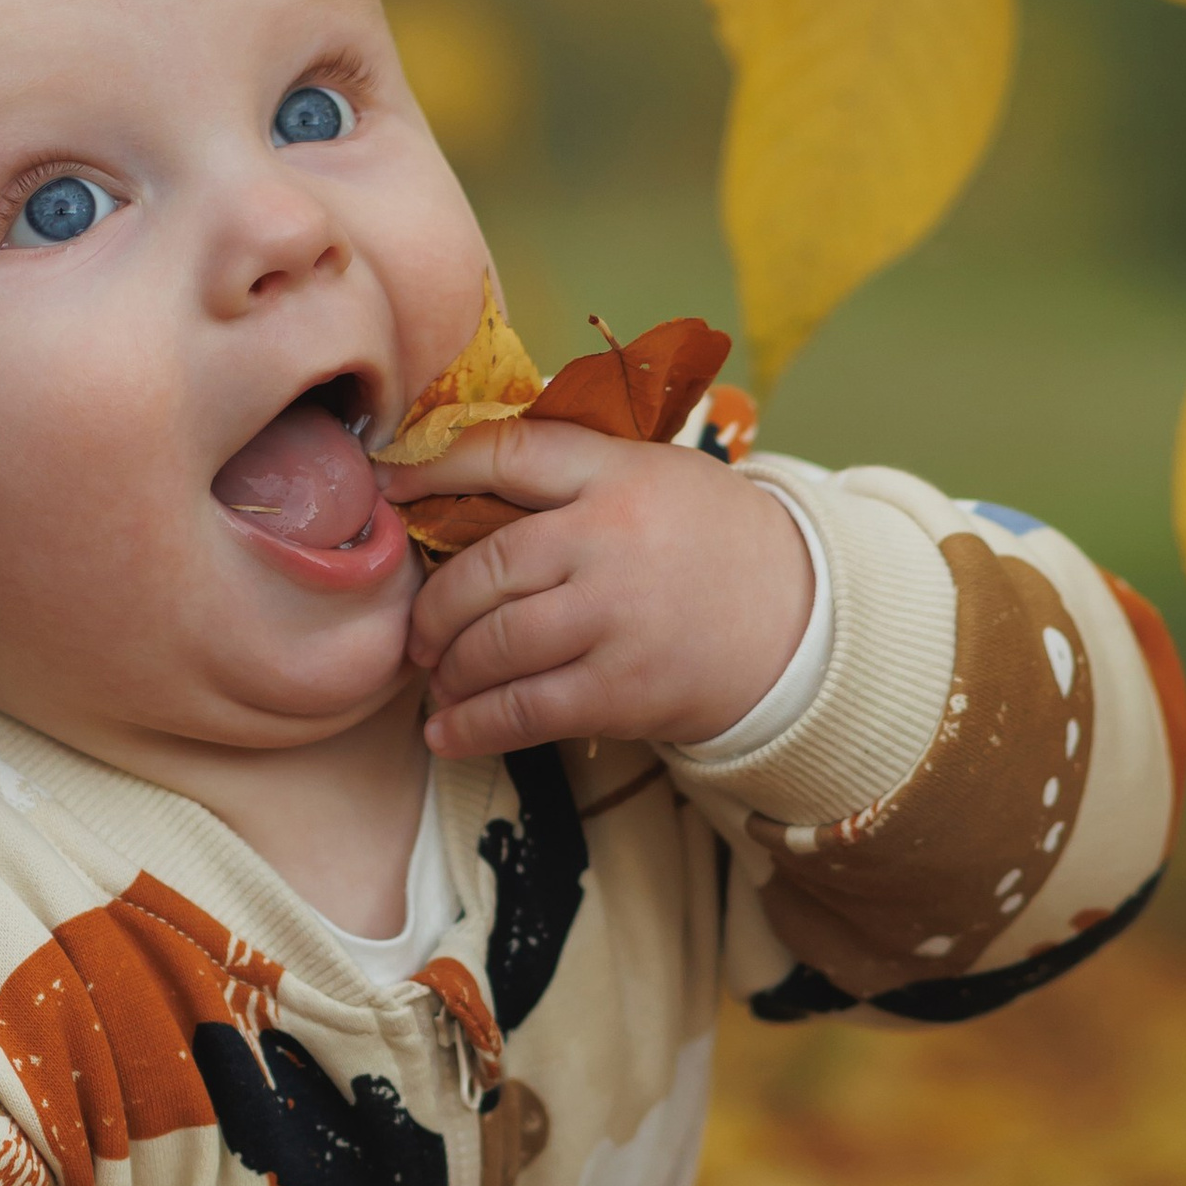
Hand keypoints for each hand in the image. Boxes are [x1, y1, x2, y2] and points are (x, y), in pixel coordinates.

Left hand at [387, 422, 814, 760]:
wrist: (801, 621)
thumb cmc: (706, 542)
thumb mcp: (651, 475)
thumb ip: (568, 470)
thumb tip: (450, 473)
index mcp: (617, 472)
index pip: (506, 453)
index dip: (431, 467)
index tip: (383, 485)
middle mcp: (610, 539)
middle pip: (484, 569)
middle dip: (434, 608)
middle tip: (417, 632)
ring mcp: (615, 618)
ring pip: (493, 645)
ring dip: (449, 670)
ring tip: (438, 679)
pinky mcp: (622, 690)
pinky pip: (523, 710)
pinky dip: (472, 725)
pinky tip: (445, 732)